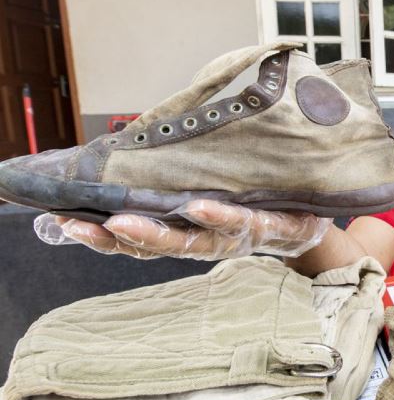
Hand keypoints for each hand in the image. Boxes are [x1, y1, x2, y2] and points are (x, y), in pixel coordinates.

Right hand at [34, 200, 332, 259]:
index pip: (146, 238)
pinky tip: (198, 207)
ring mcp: (243, 235)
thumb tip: (137, 153)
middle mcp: (215, 240)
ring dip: (161, 234)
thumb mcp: (219, 190)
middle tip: (94, 226)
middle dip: (127, 238)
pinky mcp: (274, 226)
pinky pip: (244, 222)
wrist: (318, 216)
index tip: (69, 224)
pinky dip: (220, 217)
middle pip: (165, 245)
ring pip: (197, 241)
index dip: (108, 237)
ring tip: (128, 221)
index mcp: (196, 232)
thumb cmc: (261, 202)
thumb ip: (183, 181)